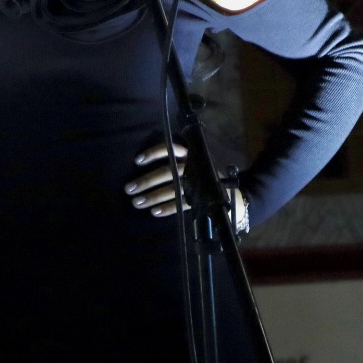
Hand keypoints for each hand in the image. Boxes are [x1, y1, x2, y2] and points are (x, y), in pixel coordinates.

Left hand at [126, 143, 250, 230]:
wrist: (233, 195)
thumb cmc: (204, 177)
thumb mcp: (194, 165)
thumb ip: (177, 164)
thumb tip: (145, 168)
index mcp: (191, 156)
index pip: (172, 149)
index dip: (154, 153)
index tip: (137, 161)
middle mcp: (194, 167)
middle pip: (168, 172)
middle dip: (147, 181)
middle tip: (129, 189)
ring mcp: (199, 183)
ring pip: (172, 189)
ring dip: (152, 197)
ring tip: (137, 202)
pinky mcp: (203, 199)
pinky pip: (181, 204)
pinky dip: (167, 208)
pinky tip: (154, 212)